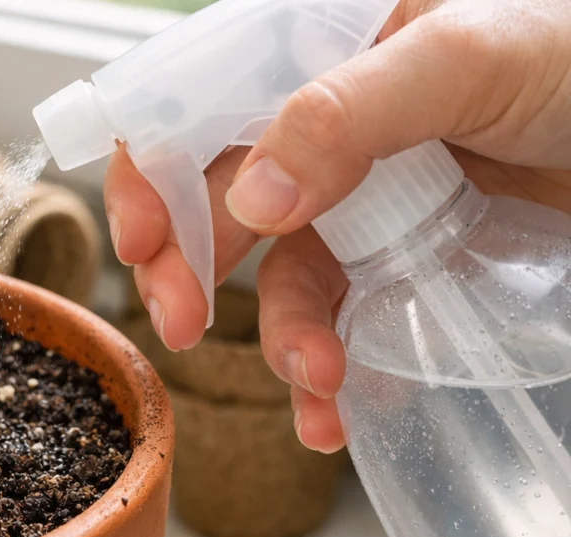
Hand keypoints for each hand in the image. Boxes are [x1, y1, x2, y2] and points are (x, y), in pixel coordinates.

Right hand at [106, 0, 570, 451]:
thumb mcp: (469, 60)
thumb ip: (348, 114)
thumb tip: (249, 200)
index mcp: (323, 53)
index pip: (199, 103)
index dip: (153, 171)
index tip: (141, 241)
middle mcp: (331, 127)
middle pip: (219, 199)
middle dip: (189, 268)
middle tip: (182, 325)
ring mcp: (369, 198)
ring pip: (283, 277)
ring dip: (283, 339)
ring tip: (317, 382)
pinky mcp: (408, 260)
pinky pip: (345, 321)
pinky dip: (333, 372)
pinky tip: (340, 408)